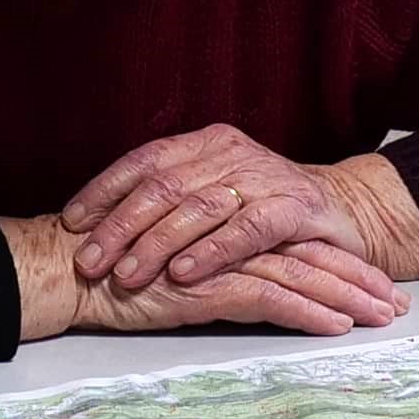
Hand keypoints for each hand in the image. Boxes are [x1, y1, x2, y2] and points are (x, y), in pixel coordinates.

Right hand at [4, 212, 402, 345]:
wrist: (70, 268)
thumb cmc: (113, 267)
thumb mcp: (175, 261)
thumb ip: (212, 260)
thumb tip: (248, 279)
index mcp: (228, 221)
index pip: (295, 238)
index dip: (339, 259)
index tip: (375, 282)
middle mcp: (232, 230)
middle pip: (310, 251)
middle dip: (359, 279)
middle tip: (399, 304)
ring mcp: (222, 255)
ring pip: (301, 272)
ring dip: (347, 297)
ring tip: (383, 317)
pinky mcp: (207, 281)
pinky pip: (271, 296)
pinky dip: (308, 313)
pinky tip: (338, 326)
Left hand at [59, 126, 418, 304]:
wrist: (346, 212)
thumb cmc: (267, 212)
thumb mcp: (214, 196)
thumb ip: (169, 200)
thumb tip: (97, 223)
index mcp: (205, 144)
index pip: (144, 161)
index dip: (104, 190)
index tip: (72, 222)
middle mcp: (231, 153)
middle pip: (163, 186)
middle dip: (120, 226)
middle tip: (90, 261)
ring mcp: (265, 178)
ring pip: (199, 207)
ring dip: (157, 244)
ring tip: (127, 274)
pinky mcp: (296, 209)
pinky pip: (247, 229)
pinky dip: (213, 252)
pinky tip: (185, 273)